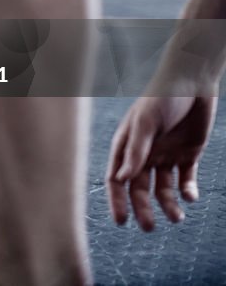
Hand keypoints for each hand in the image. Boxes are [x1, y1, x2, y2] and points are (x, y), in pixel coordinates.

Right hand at [106, 95, 216, 230]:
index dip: (117, 200)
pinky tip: (190, 196)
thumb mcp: (146, 123)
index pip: (118, 179)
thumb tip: (121, 179)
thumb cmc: (161, 98)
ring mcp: (166, 155)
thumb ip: (135, 150)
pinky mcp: (188, 154)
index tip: (121, 221)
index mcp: (127, 146)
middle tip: (149, 228)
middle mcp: (144, 153)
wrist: (192, 81)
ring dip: (168, 204)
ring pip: (163, 188)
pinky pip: (185, 179)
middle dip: (143, 209)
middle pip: (140, 188)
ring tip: (177, 218)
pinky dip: (187, 191)